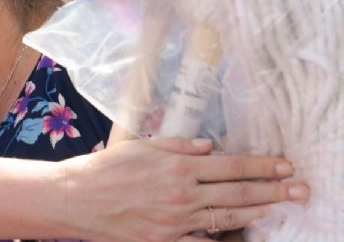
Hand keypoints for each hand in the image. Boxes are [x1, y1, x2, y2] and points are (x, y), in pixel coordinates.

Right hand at [61, 137, 307, 240]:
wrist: (77, 200)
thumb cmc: (106, 169)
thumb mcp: (141, 147)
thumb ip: (176, 145)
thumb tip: (207, 147)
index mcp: (177, 167)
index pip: (231, 166)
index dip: (262, 166)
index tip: (284, 165)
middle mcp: (182, 194)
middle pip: (238, 192)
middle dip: (273, 190)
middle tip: (300, 189)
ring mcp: (176, 222)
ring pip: (227, 217)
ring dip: (258, 212)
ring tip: (278, 208)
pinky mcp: (166, 241)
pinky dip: (222, 240)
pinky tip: (239, 234)